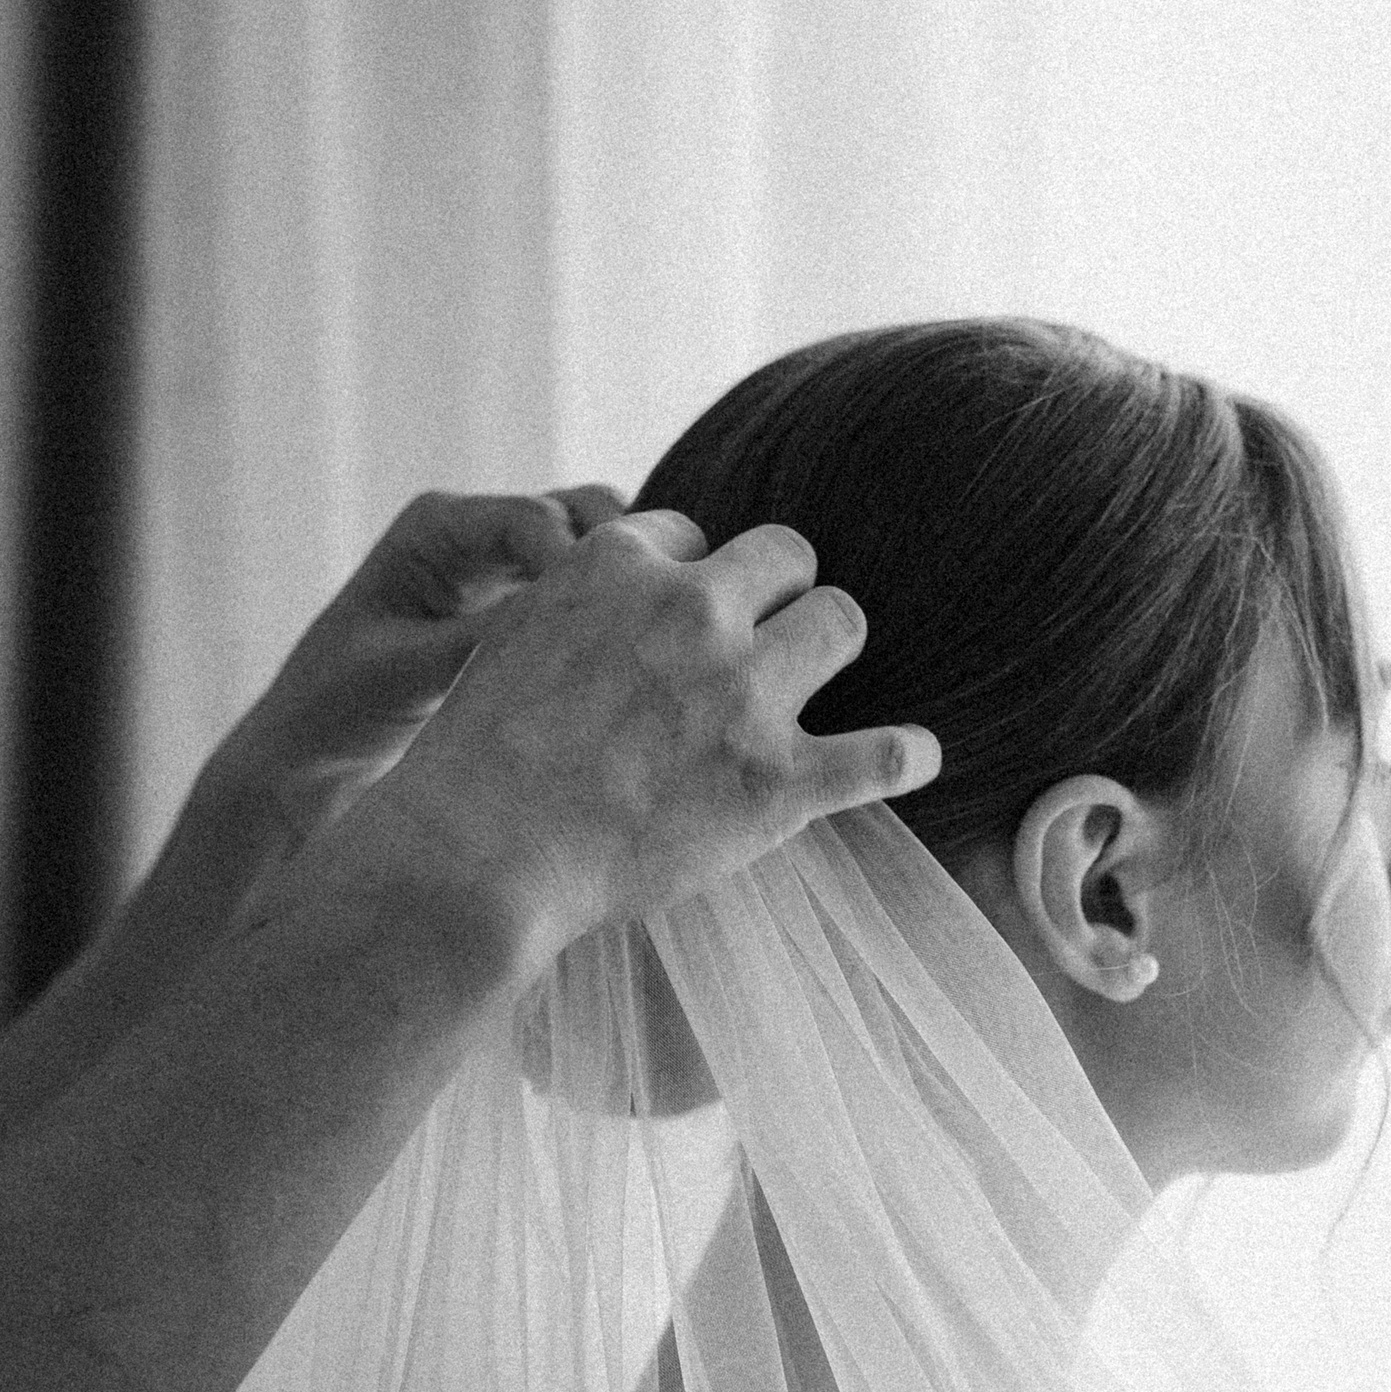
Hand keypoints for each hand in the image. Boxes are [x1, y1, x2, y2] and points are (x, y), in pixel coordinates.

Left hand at [196, 485, 626, 908]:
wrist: (316, 753)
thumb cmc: (338, 705)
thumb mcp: (409, 671)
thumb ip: (487, 640)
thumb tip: (571, 624)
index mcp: (437, 527)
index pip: (535, 519)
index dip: (581, 562)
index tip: (610, 622)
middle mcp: (480, 534)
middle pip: (583, 513)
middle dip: (622, 559)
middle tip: (644, 627)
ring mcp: (508, 571)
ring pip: (598, 554)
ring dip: (625, 591)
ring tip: (646, 649)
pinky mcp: (527, 615)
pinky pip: (589, 601)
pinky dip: (616, 622)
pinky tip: (635, 667)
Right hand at [378, 508, 940, 975]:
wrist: (478, 855)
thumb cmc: (474, 764)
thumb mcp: (513, 638)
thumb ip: (579, 605)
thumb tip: (618, 602)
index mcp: (617, 564)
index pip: (691, 536)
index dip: (689, 581)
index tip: (675, 626)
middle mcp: (691, 611)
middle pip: (786, 556)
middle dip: (777, 594)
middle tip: (759, 646)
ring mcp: (742, 694)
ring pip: (843, 621)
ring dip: (830, 649)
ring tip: (815, 688)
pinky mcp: (779, 782)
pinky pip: (886, 752)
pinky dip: (908, 755)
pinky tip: (916, 758)